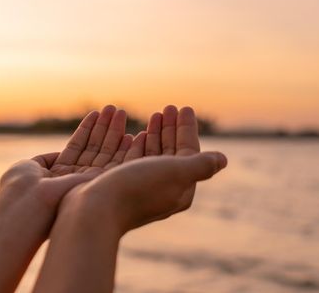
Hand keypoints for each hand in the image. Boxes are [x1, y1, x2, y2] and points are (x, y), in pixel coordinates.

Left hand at [0, 105, 134, 207]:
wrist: (30, 206)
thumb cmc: (23, 187)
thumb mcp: (30, 168)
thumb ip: (45, 160)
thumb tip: (57, 155)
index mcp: (61, 174)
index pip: (78, 147)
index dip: (88, 130)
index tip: (96, 113)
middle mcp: (77, 179)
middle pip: (94, 148)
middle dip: (104, 128)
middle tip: (115, 108)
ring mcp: (90, 183)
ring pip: (107, 154)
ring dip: (115, 133)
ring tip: (122, 112)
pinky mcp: (102, 187)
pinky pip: (118, 166)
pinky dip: (126, 151)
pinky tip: (133, 135)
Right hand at [33, 106, 226, 292]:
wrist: (94, 210)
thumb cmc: (137, 188)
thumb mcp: (175, 172)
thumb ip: (200, 165)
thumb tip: (223, 160)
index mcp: (180, 189)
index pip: (189, 153)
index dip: (187, 129)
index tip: (183, 107)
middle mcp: (162, 190)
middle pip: (172, 153)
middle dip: (171, 129)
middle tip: (168, 107)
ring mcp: (140, 189)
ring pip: (153, 156)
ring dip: (155, 134)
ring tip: (155, 115)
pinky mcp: (120, 186)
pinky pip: (134, 162)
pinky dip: (138, 145)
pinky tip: (135, 135)